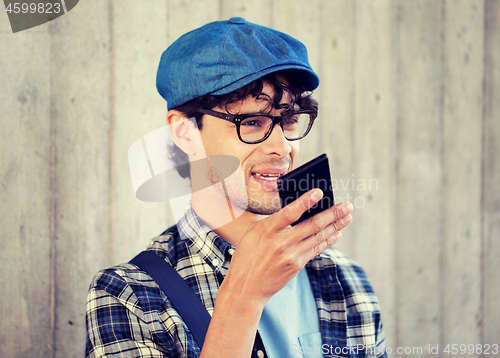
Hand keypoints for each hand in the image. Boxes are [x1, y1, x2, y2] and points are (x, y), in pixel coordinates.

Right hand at [223, 188, 352, 306]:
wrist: (245, 287)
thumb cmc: (247, 256)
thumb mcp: (253, 232)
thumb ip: (273, 221)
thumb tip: (295, 210)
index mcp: (267, 230)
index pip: (289, 213)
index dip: (305, 202)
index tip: (319, 192)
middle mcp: (281, 243)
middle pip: (312, 225)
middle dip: (333, 214)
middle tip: (347, 206)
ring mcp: (291, 256)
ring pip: (318, 237)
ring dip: (336, 226)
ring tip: (348, 217)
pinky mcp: (296, 266)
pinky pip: (316, 249)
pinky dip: (328, 240)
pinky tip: (336, 233)